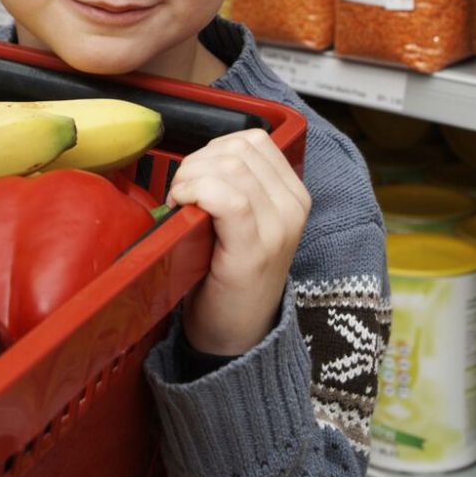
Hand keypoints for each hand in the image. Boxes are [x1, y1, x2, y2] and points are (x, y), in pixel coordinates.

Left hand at [166, 129, 310, 358]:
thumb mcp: (245, 222)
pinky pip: (226, 197)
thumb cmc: (228, 275)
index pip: (254, 140)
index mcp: (294, 194)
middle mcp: (294, 206)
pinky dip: (195, 192)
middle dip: (197, 162)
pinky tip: (182, 207)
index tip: (195, 176)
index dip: (213, 148)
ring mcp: (279, 227)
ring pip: (230, 167)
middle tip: (182, 193)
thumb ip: (237, 185)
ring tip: (182, 202)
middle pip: (237, 150)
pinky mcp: (255, 248)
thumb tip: (203, 154)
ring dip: (192, 176)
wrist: (233, 336)